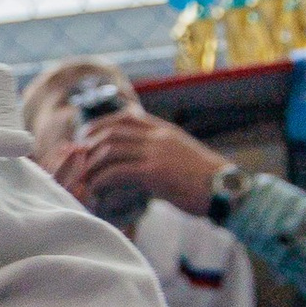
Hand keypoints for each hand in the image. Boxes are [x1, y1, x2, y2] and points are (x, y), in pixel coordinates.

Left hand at [54, 113, 224, 218]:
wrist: (227, 190)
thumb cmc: (205, 181)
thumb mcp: (181, 157)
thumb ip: (159, 153)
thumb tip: (138, 165)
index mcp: (164, 131)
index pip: (125, 116)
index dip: (100, 124)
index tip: (86, 137)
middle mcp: (158, 137)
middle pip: (111, 131)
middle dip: (89, 145)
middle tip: (77, 161)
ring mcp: (156, 153)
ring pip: (111, 150)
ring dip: (92, 165)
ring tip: (84, 179)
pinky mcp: (155, 173)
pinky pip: (117, 172)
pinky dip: (101, 180)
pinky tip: (96, 190)